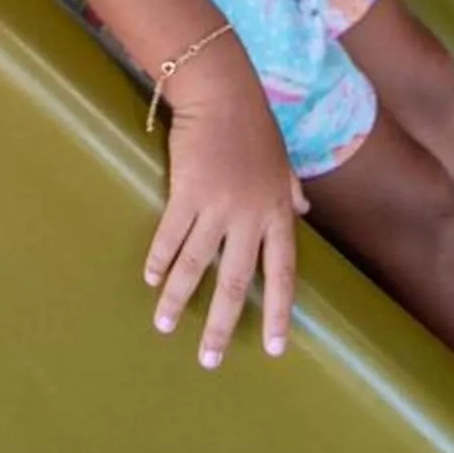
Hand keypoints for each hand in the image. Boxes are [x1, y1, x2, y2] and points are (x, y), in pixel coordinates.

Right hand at [144, 78, 309, 368]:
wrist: (223, 93)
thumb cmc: (254, 125)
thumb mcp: (281, 161)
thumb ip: (289, 192)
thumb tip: (303, 214)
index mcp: (276, 212)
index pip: (282, 272)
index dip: (277, 311)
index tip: (273, 347)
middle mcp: (249, 216)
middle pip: (236, 281)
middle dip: (221, 324)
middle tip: (208, 360)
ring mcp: (217, 205)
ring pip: (197, 265)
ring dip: (178, 298)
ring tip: (163, 326)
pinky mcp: (187, 192)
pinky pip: (171, 235)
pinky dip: (160, 259)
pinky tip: (150, 279)